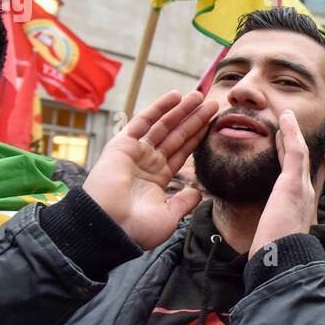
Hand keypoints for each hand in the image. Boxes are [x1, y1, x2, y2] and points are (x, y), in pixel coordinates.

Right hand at [83, 91, 216, 248]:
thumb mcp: (168, 217)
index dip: (197, 137)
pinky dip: (159, 108)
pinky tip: (175, 96)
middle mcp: (147, 163)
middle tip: (213, 104)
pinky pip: (143, 121)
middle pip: (176, 136)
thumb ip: (183, 202)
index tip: (213, 124)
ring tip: (199, 96)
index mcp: (157, 179)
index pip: (182, 152)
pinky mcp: (123, 144)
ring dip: (181, 110)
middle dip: (194, 119)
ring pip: (163, 126)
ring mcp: (135, 152)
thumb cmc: (136, 228)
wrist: (110, 227)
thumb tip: (198, 193)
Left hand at [250, 110, 317, 257]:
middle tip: (285, 124)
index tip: (280, 144)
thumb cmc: (274, 255)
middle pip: (299, 160)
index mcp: (298, 206)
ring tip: (286, 115)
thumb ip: (269, 231)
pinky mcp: (293, 183)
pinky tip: (286, 118)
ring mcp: (301, 187)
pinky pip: (295, 150)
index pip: (294, 175)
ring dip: (293, 131)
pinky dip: (291, 132)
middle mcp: (304, 193)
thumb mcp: (272, 239)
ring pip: (299, 151)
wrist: (281, 261)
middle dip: (292, 141)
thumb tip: (260, 239)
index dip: (287, 157)